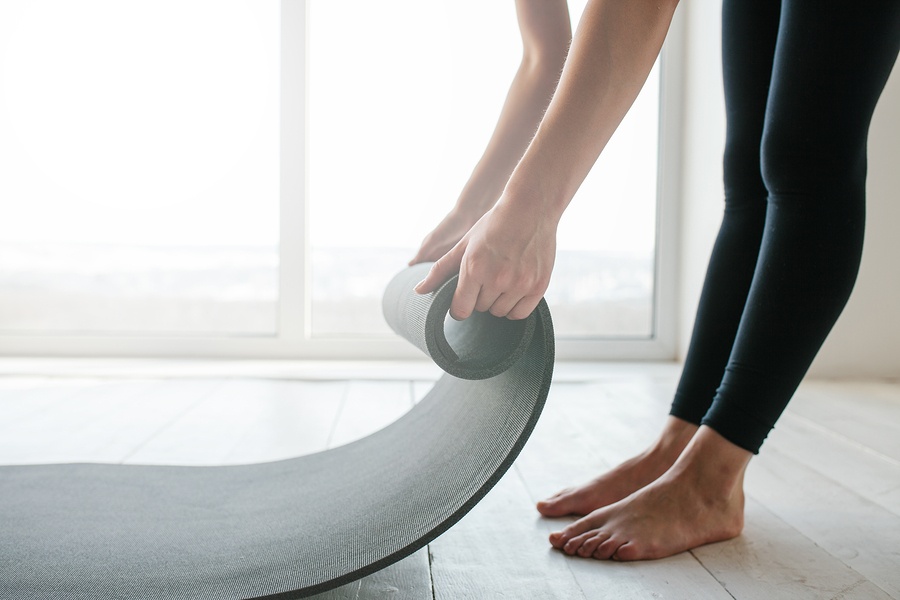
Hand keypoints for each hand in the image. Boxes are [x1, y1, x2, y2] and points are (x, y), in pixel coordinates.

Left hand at [414, 199, 555, 320]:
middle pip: (480, 309)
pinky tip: (514, 289)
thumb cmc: (494, 224)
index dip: (459, 306)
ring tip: (502, 278)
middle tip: (488, 275)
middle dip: (480, 296)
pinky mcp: (538, 286)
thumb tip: (418, 290)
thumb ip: (440, 270)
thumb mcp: (464, 244)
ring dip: (498, 301)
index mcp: (475, 269)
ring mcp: (520, 283)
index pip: (460, 310)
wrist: (530, 209)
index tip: (464, 297)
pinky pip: (520, 313)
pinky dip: (515, 306)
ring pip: (500, 312)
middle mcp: (497, 279)